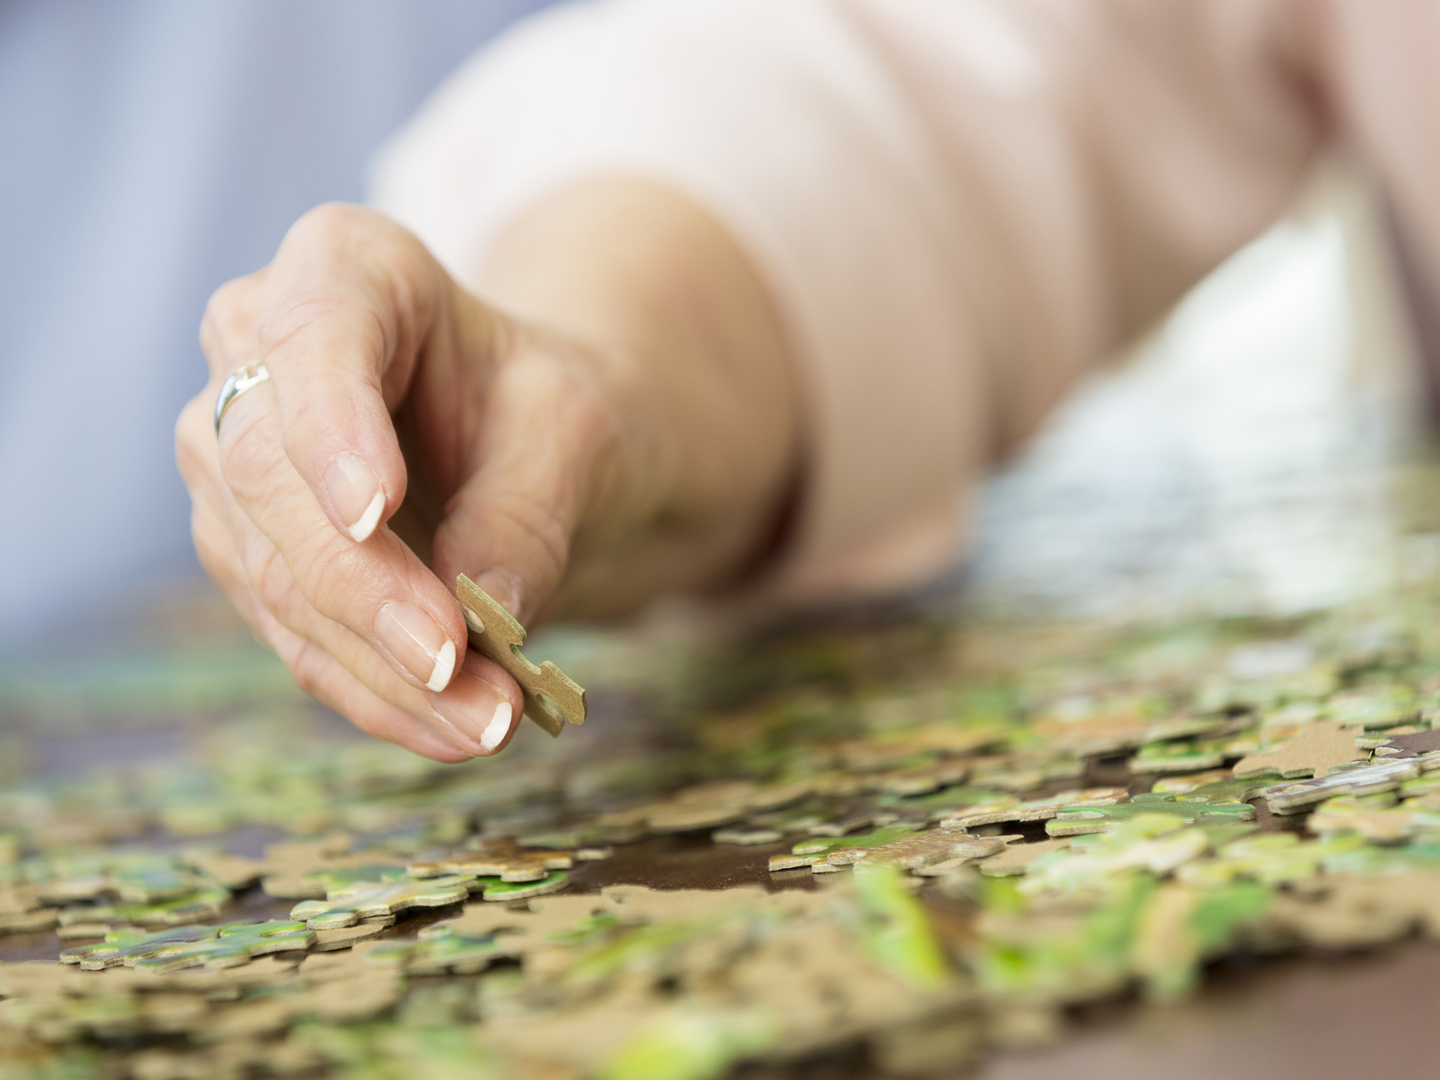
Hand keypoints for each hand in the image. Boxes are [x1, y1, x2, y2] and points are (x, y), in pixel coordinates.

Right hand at [176, 184, 796, 760]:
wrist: (528, 447)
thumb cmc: (549, 406)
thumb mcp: (574, 427)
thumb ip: (526, 506)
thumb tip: (481, 613)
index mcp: (342, 267)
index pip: (314, 341)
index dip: (332, 432)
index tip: (375, 515)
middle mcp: (254, 352)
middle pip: (271, 475)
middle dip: (366, 587)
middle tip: (456, 662)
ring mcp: (233, 458)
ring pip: (273, 574)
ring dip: (378, 663)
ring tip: (487, 720)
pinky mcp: (248, 552)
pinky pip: (294, 633)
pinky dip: (375, 691)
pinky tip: (451, 731)